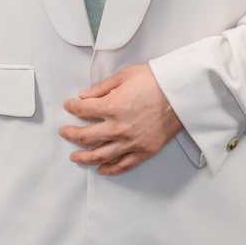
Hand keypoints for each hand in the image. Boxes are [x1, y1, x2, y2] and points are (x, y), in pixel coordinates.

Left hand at [58, 63, 183, 174]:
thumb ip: (101, 88)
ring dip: (84, 157)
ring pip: (100, 155)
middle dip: (71, 134)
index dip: (72, 107)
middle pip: (86, 136)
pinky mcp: (144, 150)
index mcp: (112, 106)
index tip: (69, 106)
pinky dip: (109, 169)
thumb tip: (84, 96)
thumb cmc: (155, 80)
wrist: (181, 92)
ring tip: (74, 156)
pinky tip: (101, 169)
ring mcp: (131, 142)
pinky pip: (123, 164)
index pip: (83, 110)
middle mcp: (118, 127)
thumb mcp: (124, 75)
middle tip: (64, 132)